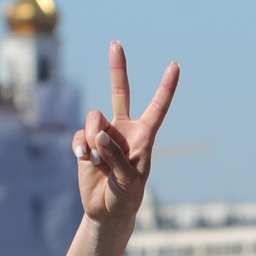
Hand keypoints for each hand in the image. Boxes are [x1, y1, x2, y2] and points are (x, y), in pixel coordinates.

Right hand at [73, 44, 179, 225]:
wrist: (106, 211)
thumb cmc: (126, 197)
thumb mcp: (129, 181)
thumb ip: (116, 156)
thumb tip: (99, 135)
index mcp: (144, 136)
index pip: (157, 108)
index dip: (166, 87)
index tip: (175, 65)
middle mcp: (124, 130)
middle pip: (120, 92)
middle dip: (117, 68)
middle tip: (116, 44)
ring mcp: (103, 135)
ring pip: (93, 119)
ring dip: (93, 137)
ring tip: (97, 159)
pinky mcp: (85, 144)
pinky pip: (79, 136)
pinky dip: (80, 146)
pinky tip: (84, 159)